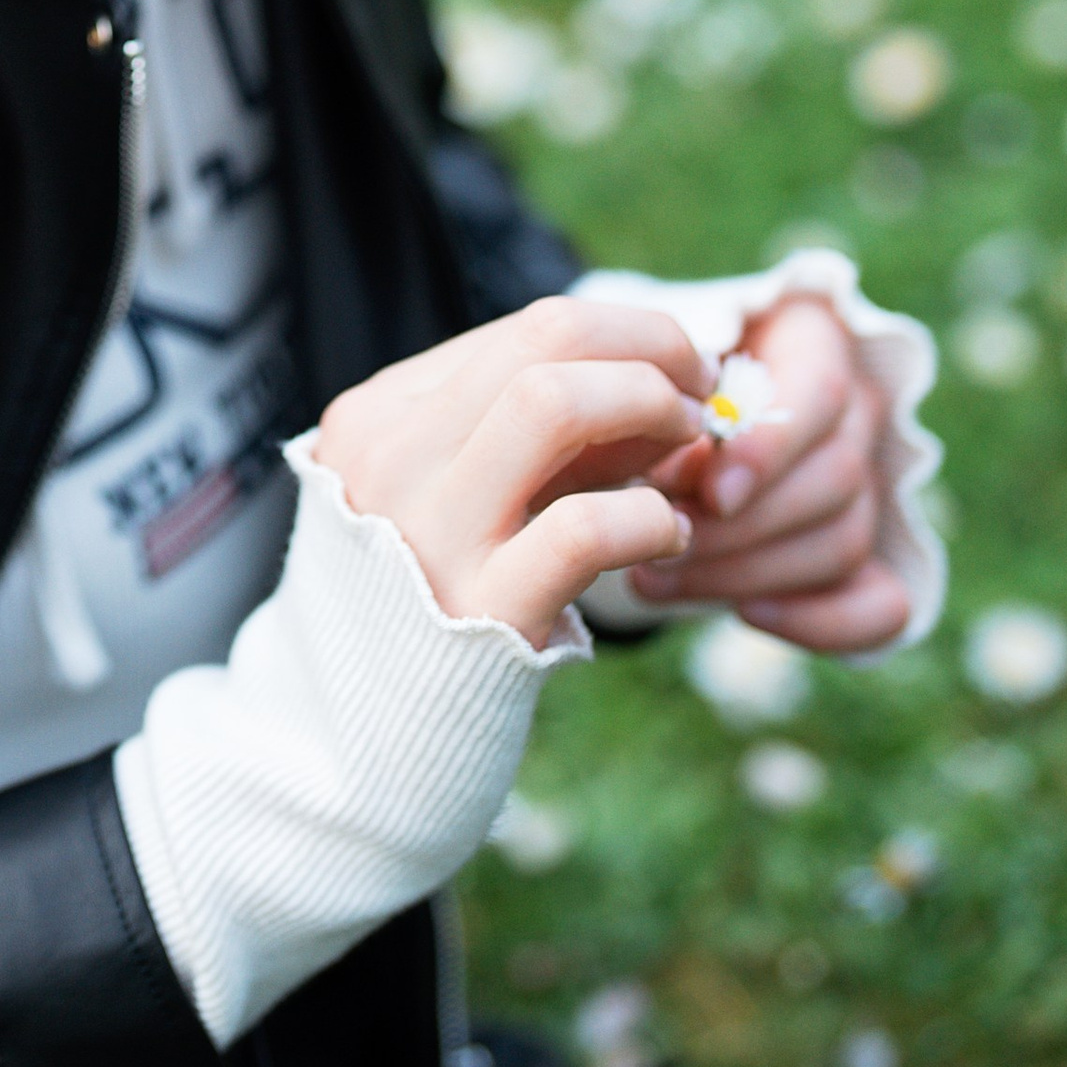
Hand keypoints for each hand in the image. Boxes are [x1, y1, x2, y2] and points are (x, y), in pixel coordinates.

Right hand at [312, 295, 710, 652]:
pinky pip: (585, 528)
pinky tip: (669, 535)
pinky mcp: (480, 611)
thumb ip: (539, 438)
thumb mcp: (463, 496)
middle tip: (702, 395)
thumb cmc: (435, 602)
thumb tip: (662, 380)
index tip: (679, 371)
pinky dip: (649, 516)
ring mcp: (428, 532)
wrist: (363, 738)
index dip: (628, 336)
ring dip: (650, 406)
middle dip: (653, 349)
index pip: (528, 328)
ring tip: (689, 450)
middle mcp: (391, 457)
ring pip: (553, 402)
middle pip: (546, 339)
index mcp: (378, 415)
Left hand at [629, 292, 910, 654]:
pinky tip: (744, 613)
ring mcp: (874, 487)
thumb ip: (672, 411)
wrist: (672, 417)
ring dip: (746, 572)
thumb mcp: (656, 377)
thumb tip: (675, 478)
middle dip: (740, 527)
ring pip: (845, 540)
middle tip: (658, 543)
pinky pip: (882, 606)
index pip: (823, 392)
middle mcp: (859, 411)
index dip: (771, 450)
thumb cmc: (657, 383)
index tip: (709, 493)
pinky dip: (818, 620)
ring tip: (656, 578)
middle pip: (838, 476)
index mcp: (814, 341)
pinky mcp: (876, 558)